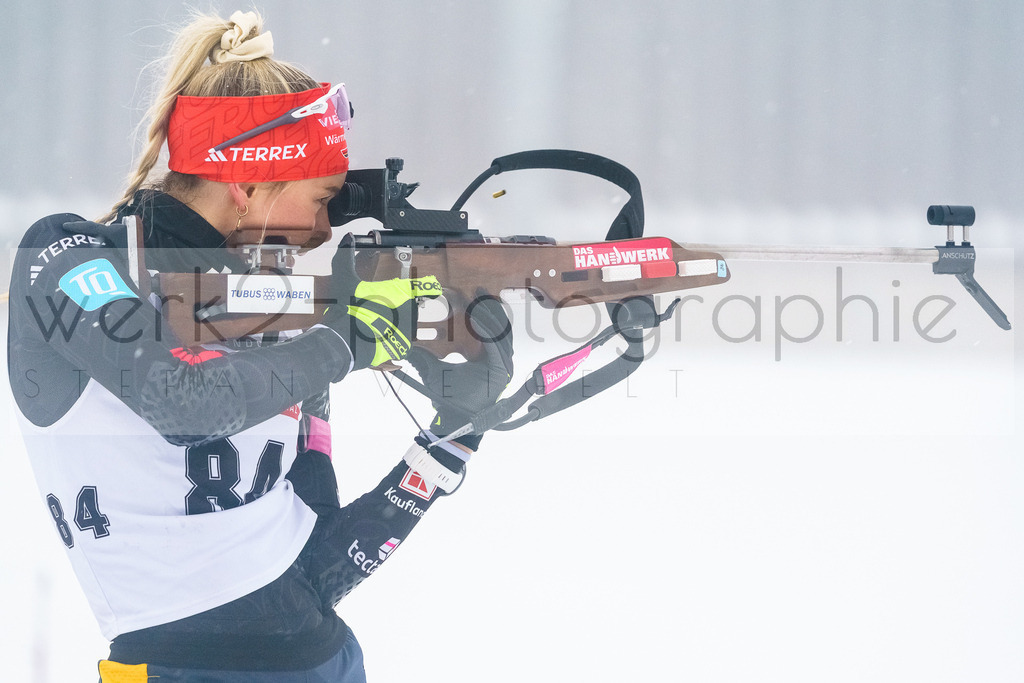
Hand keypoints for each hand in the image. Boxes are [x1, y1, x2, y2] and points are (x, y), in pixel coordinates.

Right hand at [325, 245, 440, 369]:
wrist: (347, 341)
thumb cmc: (349, 308)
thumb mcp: (345, 279)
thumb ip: (347, 257)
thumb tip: (348, 237)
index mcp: (400, 293)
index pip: (426, 287)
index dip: (429, 286)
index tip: (432, 286)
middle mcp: (409, 311)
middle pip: (411, 307)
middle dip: (398, 307)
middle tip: (379, 309)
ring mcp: (407, 331)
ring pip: (406, 324)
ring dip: (395, 324)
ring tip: (375, 325)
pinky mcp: (402, 347)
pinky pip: (401, 341)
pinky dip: (391, 340)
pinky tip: (377, 337)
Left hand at [407, 296, 513, 449]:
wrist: (453, 418)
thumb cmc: (448, 397)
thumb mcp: (433, 371)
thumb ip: (422, 358)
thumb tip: (403, 347)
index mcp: (485, 359)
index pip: (489, 330)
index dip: (482, 312)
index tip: (472, 296)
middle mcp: (497, 361)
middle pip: (497, 327)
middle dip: (488, 307)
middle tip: (478, 291)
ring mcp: (502, 366)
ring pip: (499, 333)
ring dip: (489, 314)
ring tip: (479, 299)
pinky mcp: (501, 371)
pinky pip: (496, 345)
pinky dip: (488, 331)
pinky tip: (478, 318)